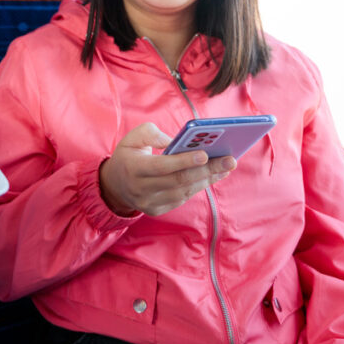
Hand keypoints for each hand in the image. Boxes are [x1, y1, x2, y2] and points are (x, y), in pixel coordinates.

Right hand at [99, 122, 236, 216]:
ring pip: (184, 191)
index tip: (205, 154)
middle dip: (207, 170)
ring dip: (208, 179)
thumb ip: (152, 134)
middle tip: (230, 160)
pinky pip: (182, 198)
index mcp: (133, 168)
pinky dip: (199, 186)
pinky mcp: (157, 210)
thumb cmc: (128, 156)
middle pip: (179, 180)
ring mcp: (150, 202)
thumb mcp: (132, 138)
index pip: (162, 166)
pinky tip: (213, 176)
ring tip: (226, 166)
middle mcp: (141, 188)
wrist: (113, 185)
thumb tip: (177, 141)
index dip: (184, 161)